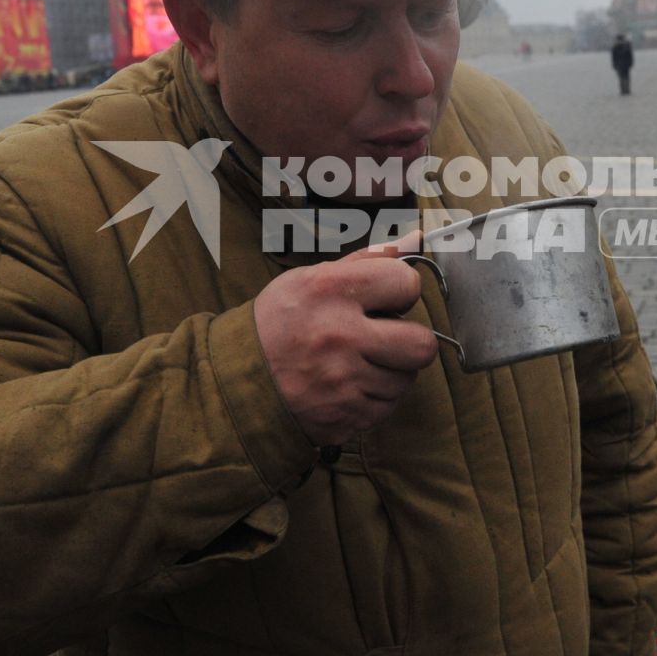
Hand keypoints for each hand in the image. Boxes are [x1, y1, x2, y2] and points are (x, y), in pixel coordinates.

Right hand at [253, 233, 438, 447]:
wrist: (235, 379)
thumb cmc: (279, 322)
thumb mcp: (310, 279)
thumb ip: (367, 260)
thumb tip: (416, 238)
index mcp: (329, 291)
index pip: (406, 284)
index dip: (400, 291)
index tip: (385, 298)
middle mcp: (338, 335)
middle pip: (421, 344)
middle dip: (410, 340)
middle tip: (387, 338)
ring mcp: (341, 381)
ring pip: (405, 380)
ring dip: (390, 372)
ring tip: (359, 363)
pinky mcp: (342, 416)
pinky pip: (386, 408)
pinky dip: (373, 398)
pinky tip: (349, 387)